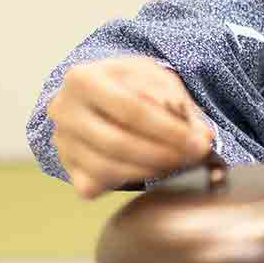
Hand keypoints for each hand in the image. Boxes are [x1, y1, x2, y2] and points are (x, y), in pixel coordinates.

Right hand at [46, 57, 215, 198]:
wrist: (99, 94)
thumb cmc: (130, 84)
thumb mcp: (154, 77)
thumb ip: (178, 102)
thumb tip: (201, 136)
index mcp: (83, 78)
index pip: (130, 109)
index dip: (169, 130)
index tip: (199, 143)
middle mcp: (63, 111)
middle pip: (117, 143)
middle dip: (163, 155)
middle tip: (193, 157)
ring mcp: (62, 142)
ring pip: (107, 168)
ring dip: (151, 171)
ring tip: (178, 162)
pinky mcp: (68, 167)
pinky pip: (97, 185)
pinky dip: (128, 182)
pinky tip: (151, 170)